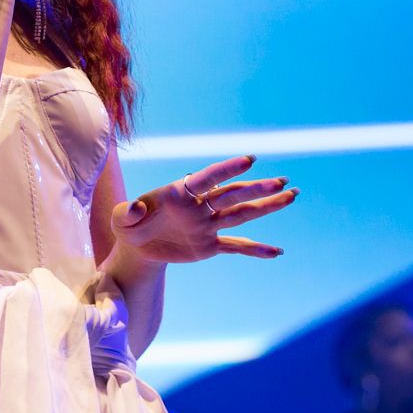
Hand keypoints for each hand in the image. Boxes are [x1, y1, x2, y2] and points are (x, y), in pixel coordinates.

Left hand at [109, 154, 296, 263]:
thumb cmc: (128, 224)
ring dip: (266, 206)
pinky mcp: (209, 246)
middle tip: (283, 181)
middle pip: (232, 195)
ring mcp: (208, 225)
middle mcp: (200, 206)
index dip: (227, 170)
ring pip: (241, 215)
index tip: (250, 160)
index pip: (207, 178)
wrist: (136, 246)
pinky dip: (255, 250)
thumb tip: (137, 208)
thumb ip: (128, 212)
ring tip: (291, 196)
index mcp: (181, 192)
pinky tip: (276, 252)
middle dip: (257, 189)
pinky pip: (236, 247)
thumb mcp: (121, 219)